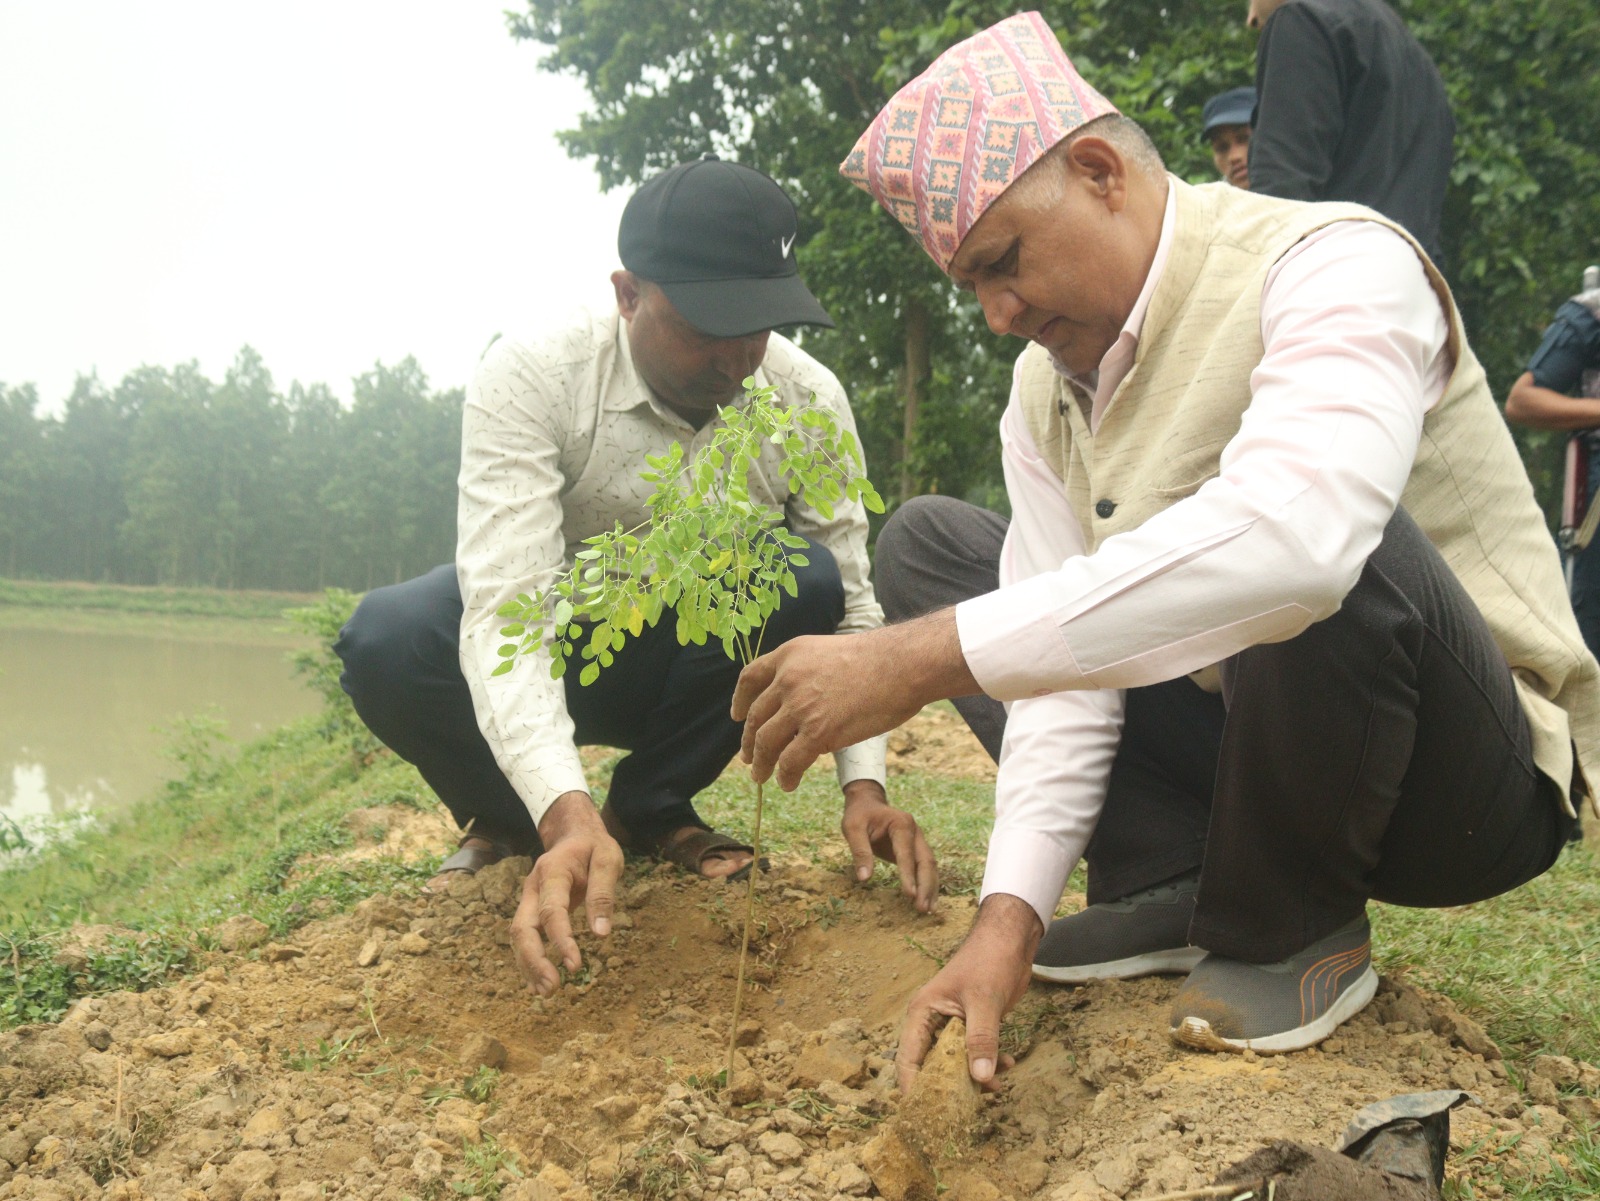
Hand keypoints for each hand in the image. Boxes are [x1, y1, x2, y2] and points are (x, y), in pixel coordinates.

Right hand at [509, 791, 625, 996]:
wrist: (574, 834)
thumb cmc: (594, 847)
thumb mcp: (608, 860)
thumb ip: (604, 894)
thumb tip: (601, 933)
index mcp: (553, 871)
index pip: (552, 910)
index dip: (561, 940)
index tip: (575, 966)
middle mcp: (533, 887)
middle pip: (522, 927)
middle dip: (533, 960)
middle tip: (552, 989)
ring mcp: (528, 899)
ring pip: (518, 936)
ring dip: (528, 966)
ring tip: (546, 993)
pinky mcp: (531, 909)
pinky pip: (524, 937)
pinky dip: (528, 960)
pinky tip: (538, 982)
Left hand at [732, 610, 977, 790]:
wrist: (902, 665)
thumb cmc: (879, 660)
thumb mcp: (828, 653)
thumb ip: (807, 673)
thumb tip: (800, 702)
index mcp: (789, 655)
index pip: (750, 678)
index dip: (740, 701)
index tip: (737, 718)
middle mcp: (788, 679)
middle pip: (756, 716)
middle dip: (749, 741)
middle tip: (749, 758)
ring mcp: (800, 706)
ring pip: (766, 742)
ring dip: (761, 764)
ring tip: (761, 777)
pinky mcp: (818, 732)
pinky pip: (789, 761)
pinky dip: (784, 776)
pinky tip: (787, 784)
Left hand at [840, 780, 937, 911]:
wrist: (868, 804)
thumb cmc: (859, 815)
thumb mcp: (852, 828)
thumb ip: (860, 851)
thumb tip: (864, 879)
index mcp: (901, 824)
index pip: (906, 853)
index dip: (908, 874)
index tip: (909, 895)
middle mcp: (915, 832)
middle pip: (926, 861)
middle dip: (925, 886)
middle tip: (921, 908)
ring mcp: (918, 841)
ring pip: (930, 866)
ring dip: (930, 888)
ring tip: (927, 910)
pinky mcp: (916, 850)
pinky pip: (925, 868)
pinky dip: (928, 885)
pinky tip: (928, 902)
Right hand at [896, 893, 1042, 1093]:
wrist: (1010, 940)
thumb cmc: (989, 961)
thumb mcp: (985, 1001)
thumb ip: (981, 1040)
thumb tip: (981, 1079)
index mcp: (923, 1013)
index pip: (908, 1059)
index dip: (913, 1087)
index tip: (924, 1113)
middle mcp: (932, 1022)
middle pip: (931, 1067)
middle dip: (949, 1087)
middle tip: (969, 1106)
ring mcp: (952, 1026)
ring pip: (955, 1064)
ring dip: (974, 1077)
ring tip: (998, 1086)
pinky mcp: (971, 1027)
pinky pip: (973, 1054)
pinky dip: (989, 1064)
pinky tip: (1009, 1065)